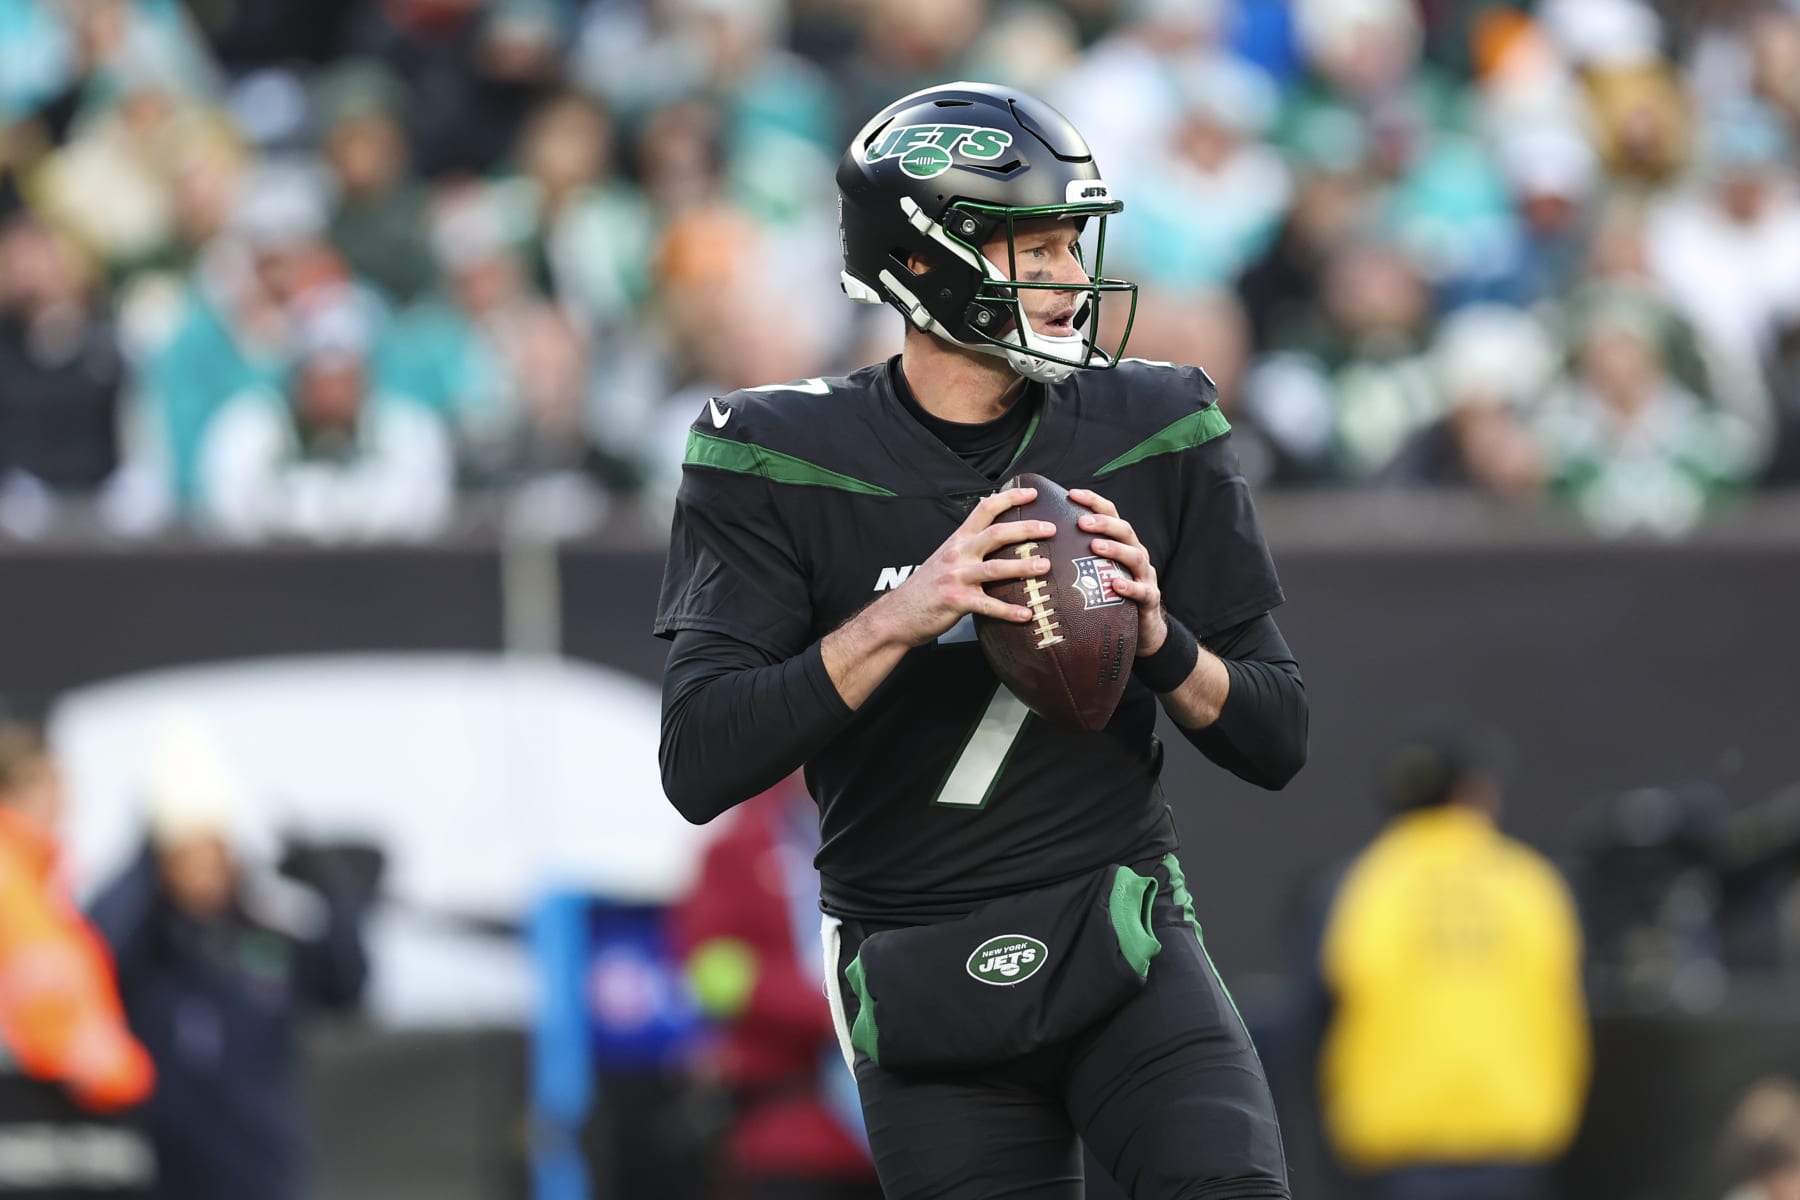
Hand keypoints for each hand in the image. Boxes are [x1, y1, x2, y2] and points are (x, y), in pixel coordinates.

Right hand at [877, 486, 1054, 646]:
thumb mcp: (945, 559)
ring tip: (1045, 566)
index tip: (1032, 494)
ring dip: (1023, 566)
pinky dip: (1009, 611)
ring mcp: (956, 577)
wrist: (898, 614)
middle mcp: (957, 554)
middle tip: (1051, 529)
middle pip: (996, 534)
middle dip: (1026, 529)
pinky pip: (988, 605)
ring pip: (996, 568)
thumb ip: (969, 549)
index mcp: (957, 540)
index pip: (985, 509)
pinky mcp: (956, 601)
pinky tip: (1027, 615)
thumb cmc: (926, 588)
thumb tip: (999, 542)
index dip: (1009, 498)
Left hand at [1068, 488, 1167, 654]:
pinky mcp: (1150, 598)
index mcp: (1121, 543)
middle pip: (1124, 530)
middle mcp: (1136, 554)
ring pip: (1135, 556)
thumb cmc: (1111, 596)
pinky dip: (1130, 587)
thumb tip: (1037, 543)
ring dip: (1115, 549)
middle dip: (1103, 523)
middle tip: (1081, 522)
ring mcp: (1145, 576)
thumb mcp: (1096, 571)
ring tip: (1095, 546)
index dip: (1093, 502)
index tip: (1071, 493)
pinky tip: (1116, 585)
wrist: (1143, 628)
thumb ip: (1077, 556)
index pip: (1110, 514)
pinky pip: (1142, 591)